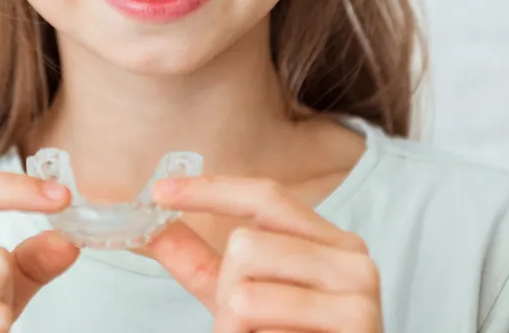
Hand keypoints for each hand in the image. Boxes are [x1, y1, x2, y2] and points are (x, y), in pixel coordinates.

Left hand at [145, 176, 382, 332]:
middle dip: (226, 291)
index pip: (265, 196)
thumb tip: (150, 226)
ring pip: (247, 287)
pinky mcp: (357, 320)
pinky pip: (265, 322)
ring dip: (235, 324)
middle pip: (246, 243)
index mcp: (327, 240)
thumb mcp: (239, 298)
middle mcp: (350, 254)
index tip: (159, 191)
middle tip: (245, 325)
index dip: (210, 190)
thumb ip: (199, 261)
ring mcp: (358, 287)